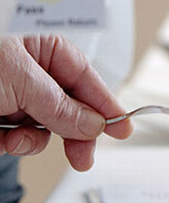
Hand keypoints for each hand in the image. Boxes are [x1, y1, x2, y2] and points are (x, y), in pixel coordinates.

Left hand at [0, 35, 131, 170]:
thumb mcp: (20, 80)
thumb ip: (60, 105)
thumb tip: (93, 124)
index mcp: (39, 47)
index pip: (85, 78)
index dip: (106, 105)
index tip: (123, 128)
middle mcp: (29, 72)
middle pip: (70, 108)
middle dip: (73, 134)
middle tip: (83, 155)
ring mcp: (12, 95)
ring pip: (44, 128)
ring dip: (32, 140)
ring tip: (16, 137)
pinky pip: (19, 139)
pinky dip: (10, 144)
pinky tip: (1, 138)